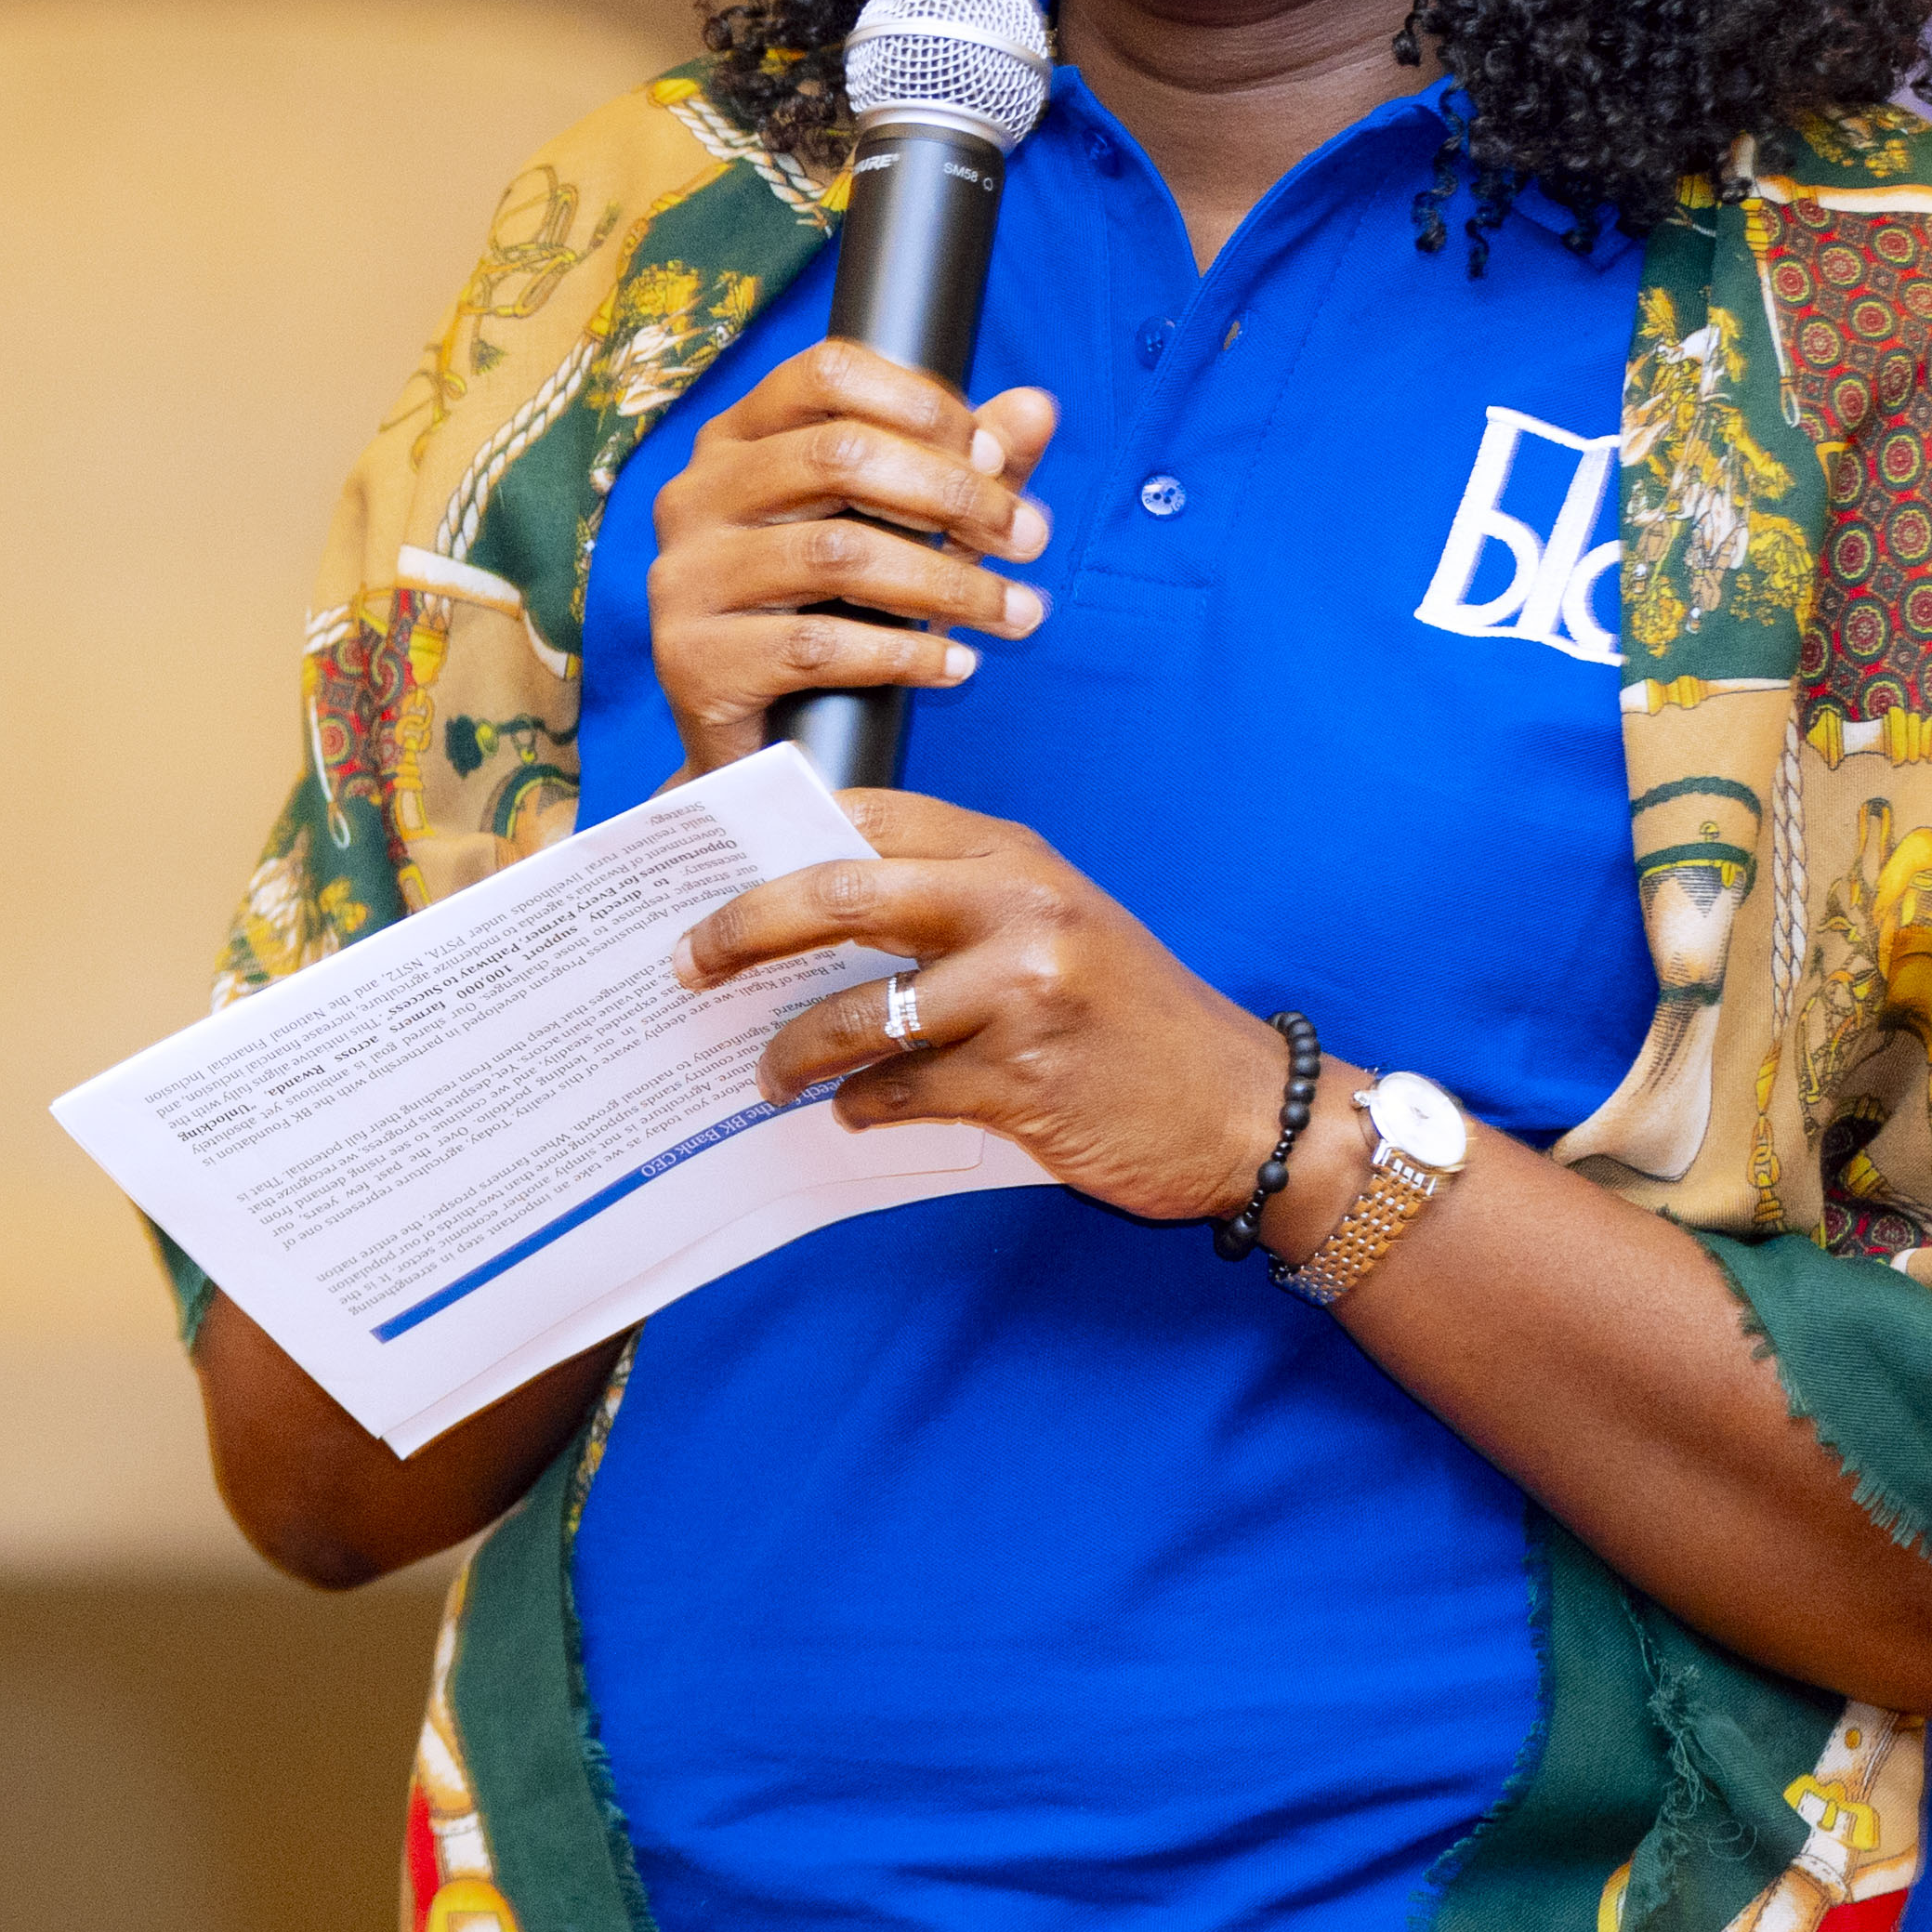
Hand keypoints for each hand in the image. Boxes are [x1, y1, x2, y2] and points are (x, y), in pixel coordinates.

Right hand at [643, 342, 1059, 774]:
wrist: (761, 749)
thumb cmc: (833, 614)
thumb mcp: (903, 532)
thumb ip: (964, 468)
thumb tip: (1038, 408)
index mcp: (736, 439)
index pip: (825, 372)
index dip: (922, 405)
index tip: (995, 460)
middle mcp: (694, 494)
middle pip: (838, 455)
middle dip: (956, 495)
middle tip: (1029, 538)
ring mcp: (683, 576)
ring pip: (836, 553)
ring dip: (949, 583)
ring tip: (1015, 612)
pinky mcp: (691, 660)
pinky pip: (816, 645)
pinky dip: (904, 656)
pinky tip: (957, 665)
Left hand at [686, 789, 1293, 1226]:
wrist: (1242, 1109)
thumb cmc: (1131, 1018)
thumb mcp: (1053, 926)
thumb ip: (953, 904)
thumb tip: (807, 912)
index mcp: (1016, 854)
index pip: (870, 816)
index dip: (776, 836)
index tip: (709, 870)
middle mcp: (1019, 905)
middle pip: (840, 894)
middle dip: (744, 929)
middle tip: (689, 963)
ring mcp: (1022, 990)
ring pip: (858, 1011)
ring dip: (792, 1051)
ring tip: (764, 1074)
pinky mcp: (1022, 1077)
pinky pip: (899, 1092)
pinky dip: (860, 1108)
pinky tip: (851, 1115)